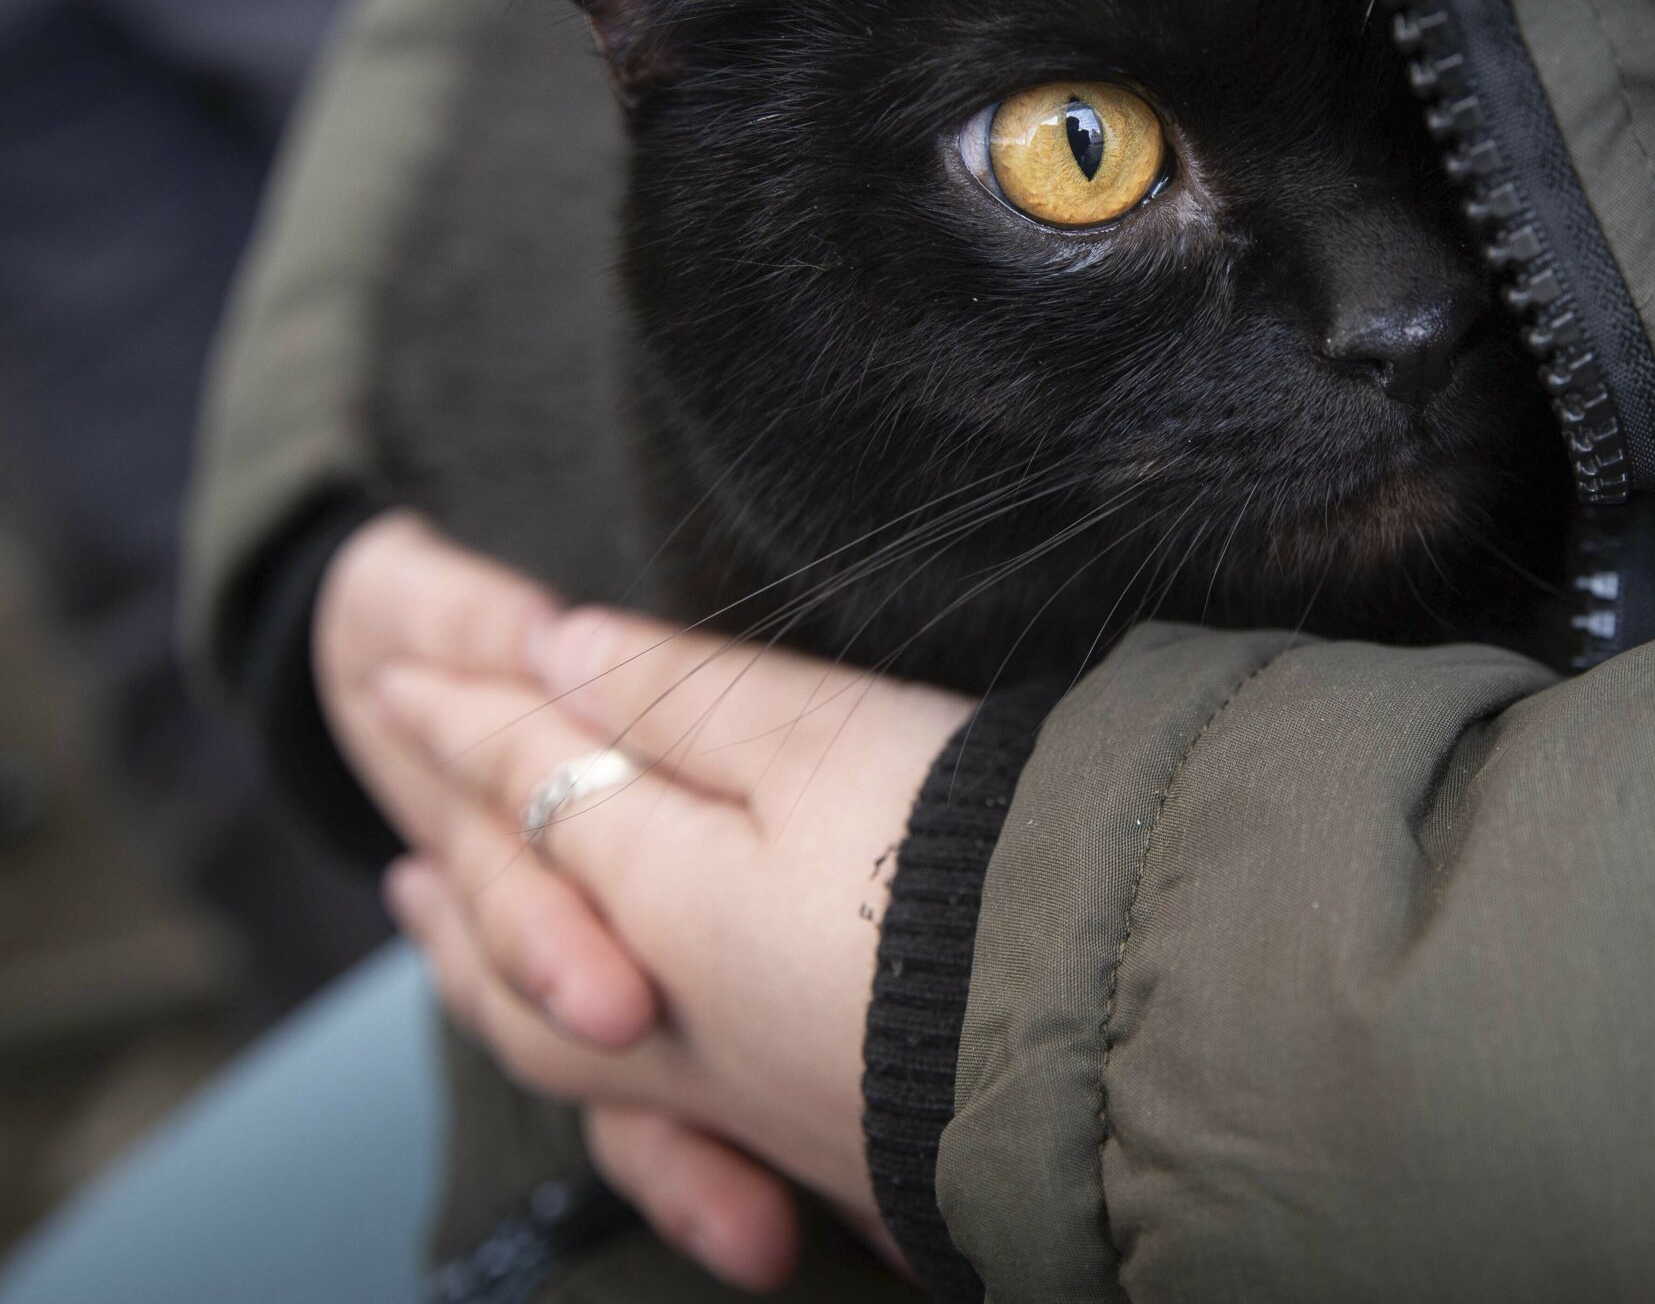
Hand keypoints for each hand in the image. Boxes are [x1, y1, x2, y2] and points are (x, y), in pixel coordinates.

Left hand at [364, 575, 971, 1284]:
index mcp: (662, 896)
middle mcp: (672, 1015)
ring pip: (561, 1044)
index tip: (403, 670)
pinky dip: (592, 1077)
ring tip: (453, 937)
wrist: (1106, 1028)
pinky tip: (631, 1064)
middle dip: (456, 866)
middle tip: (402, 835)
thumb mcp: (822, 737)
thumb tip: (553, 651)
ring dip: (495, 974)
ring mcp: (740, 1095)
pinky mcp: (817, 1147)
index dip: (471, 717)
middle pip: (517, 939)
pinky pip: (645, 1120)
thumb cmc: (967, 857)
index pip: (537, 787)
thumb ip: (680, 698)